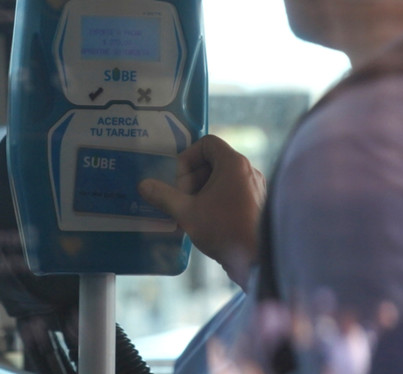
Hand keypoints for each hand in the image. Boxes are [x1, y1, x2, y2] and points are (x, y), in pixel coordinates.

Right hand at [138, 135, 265, 287]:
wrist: (259, 260)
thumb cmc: (225, 230)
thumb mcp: (187, 212)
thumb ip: (164, 196)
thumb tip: (143, 185)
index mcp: (234, 164)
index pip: (207, 143)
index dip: (188, 157)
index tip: (178, 179)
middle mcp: (248, 170)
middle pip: (213, 161)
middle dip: (192, 178)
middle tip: (180, 199)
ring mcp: (256, 187)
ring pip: (222, 178)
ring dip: (202, 191)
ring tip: (189, 212)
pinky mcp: (258, 203)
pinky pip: (232, 192)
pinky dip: (216, 200)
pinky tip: (205, 221)